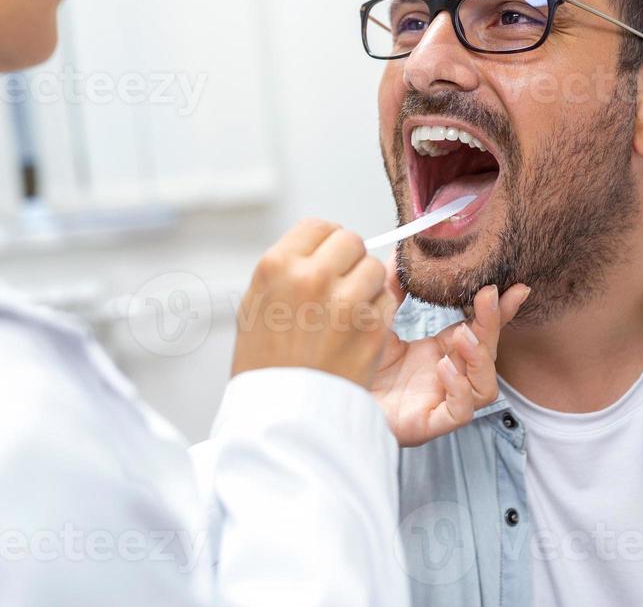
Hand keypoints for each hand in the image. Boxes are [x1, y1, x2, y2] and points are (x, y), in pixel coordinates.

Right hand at [231, 219, 397, 388]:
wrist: (281, 416)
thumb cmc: (265, 365)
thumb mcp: (255, 304)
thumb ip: (288, 268)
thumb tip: (318, 248)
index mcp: (278, 266)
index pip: (319, 226)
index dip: (326, 242)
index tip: (326, 257)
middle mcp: (312, 277)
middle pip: (351, 241)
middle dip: (349, 260)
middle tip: (339, 285)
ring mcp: (346, 302)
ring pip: (375, 269)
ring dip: (366, 285)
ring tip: (346, 312)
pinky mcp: (373, 328)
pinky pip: (388, 301)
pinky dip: (378, 313)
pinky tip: (355, 332)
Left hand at [371, 264, 530, 446]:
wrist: (330, 399)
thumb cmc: (355, 364)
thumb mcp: (378, 318)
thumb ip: (392, 287)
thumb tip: (401, 252)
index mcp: (440, 350)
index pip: (480, 329)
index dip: (498, 310)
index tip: (514, 287)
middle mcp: (447, 375)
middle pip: (487, 353)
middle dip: (492, 325)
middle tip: (486, 297)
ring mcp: (440, 400)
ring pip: (484, 387)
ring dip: (480, 359)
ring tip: (463, 336)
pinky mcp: (428, 423)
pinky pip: (460, 412)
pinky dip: (459, 390)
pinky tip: (444, 368)